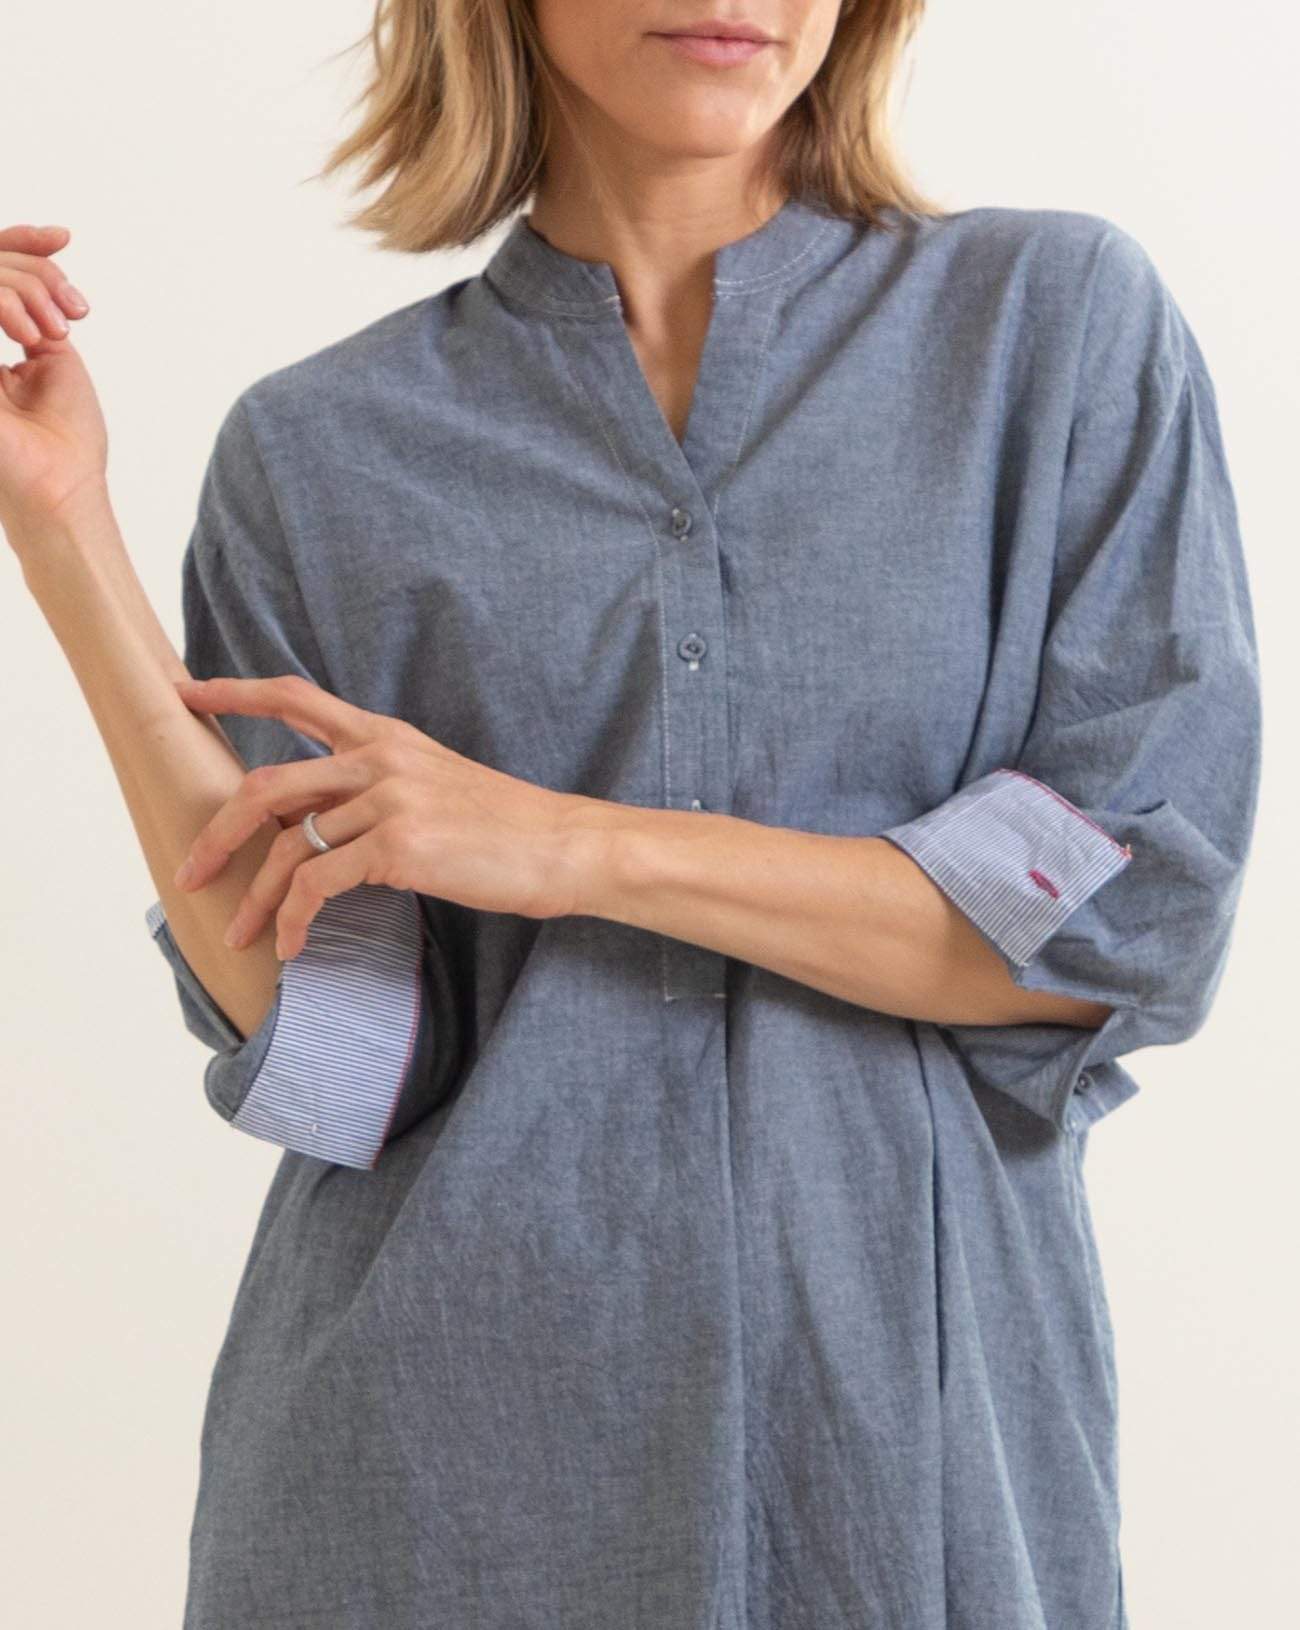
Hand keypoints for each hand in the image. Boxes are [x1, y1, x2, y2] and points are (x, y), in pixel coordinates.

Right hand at [0, 223, 107, 546]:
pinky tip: (29, 335)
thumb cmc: (65, 439)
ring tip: (51, 334)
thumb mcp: (56, 361)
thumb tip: (32, 272)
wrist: (58, 487)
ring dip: (21, 290)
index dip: (23, 244)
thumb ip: (36, 312)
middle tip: (68, 318)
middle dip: (32, 272)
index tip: (63, 236)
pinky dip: (4, 303)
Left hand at [170, 673, 591, 958]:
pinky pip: (320, 885)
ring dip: (257, 899)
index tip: (188, 694)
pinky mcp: (400, 845)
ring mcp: (389, 799)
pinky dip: (295, 920)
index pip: (296, 697)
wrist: (563, 845)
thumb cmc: (507, 825)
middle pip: (269, 787)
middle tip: (191, 872)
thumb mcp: (437, 783)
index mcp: (386, 735)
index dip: (235, 693)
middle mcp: (381, 757)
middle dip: (217, 833)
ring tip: (241, 934)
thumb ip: (377, 787)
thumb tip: (323, 821)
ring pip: (291, 847)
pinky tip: (293, 946)